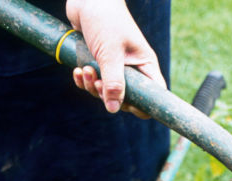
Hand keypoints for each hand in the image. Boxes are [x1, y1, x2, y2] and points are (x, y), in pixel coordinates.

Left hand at [66, 0, 165, 117]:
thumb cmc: (105, 20)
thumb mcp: (110, 53)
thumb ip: (114, 82)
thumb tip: (113, 108)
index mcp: (144, 64)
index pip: (154, 94)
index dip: (142, 105)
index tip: (124, 105)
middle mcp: (132, 67)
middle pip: (126, 97)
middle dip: (108, 95)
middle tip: (98, 83)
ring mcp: (114, 65)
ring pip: (106, 91)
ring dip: (92, 86)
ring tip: (85, 70)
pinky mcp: (98, 61)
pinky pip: (93, 81)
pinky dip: (84, 80)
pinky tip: (78, 70)